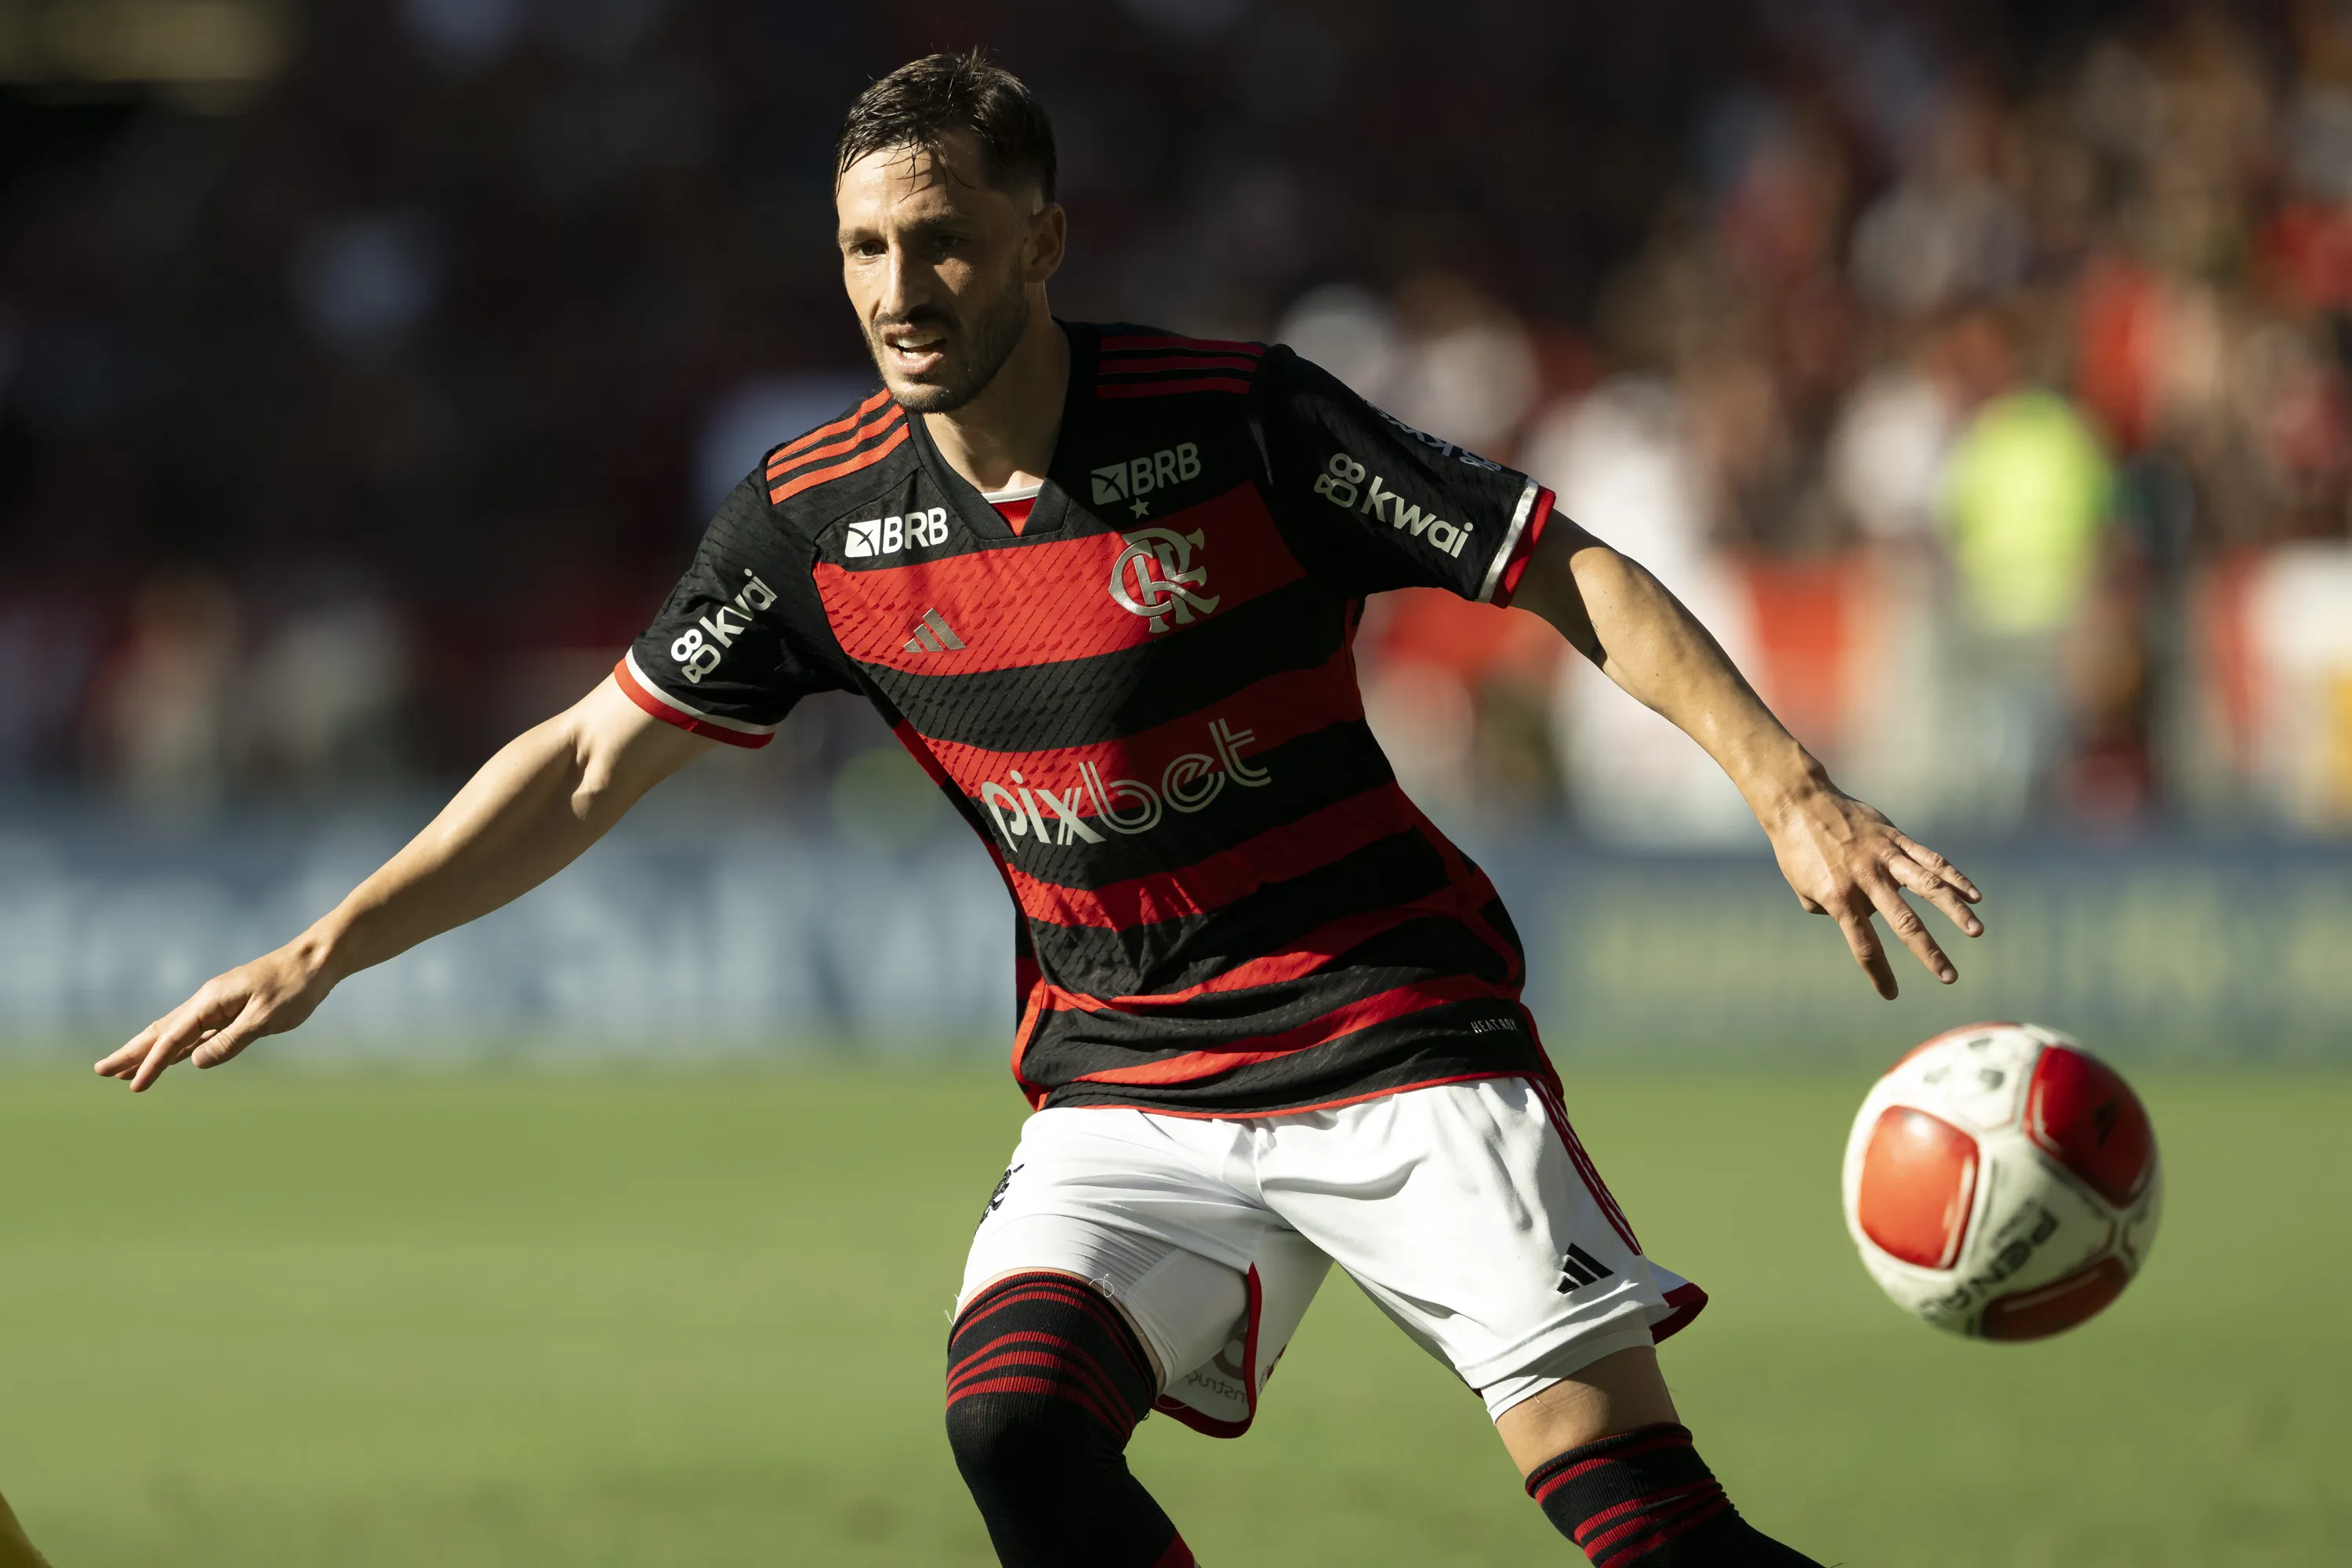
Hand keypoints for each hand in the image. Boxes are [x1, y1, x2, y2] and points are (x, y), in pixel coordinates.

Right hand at [95, 939, 337, 1091]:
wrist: (316, 960)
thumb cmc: (295, 986)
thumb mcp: (265, 1018)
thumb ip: (231, 1041)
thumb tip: (195, 1062)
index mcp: (211, 1000)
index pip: (173, 1037)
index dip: (152, 1064)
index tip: (134, 1087)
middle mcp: (208, 1001)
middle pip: (161, 1031)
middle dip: (132, 1053)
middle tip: (101, 1071)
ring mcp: (218, 1004)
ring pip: (175, 1032)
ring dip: (150, 1050)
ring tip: (124, 1069)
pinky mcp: (231, 1009)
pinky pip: (196, 1032)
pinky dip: (178, 1046)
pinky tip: (171, 1058)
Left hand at [1764, 783, 1981, 998]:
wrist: (1800, 802)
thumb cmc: (1796, 850)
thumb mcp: (1803, 887)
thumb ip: (1830, 910)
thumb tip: (1864, 919)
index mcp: (1839, 898)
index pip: (1864, 945)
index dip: (1878, 973)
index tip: (1891, 994)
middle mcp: (1865, 880)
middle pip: (1904, 923)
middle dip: (1928, 953)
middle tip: (1949, 978)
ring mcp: (1884, 857)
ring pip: (1927, 886)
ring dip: (1954, 911)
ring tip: (1976, 932)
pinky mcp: (1895, 838)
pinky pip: (1930, 859)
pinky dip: (1953, 877)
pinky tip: (1974, 895)